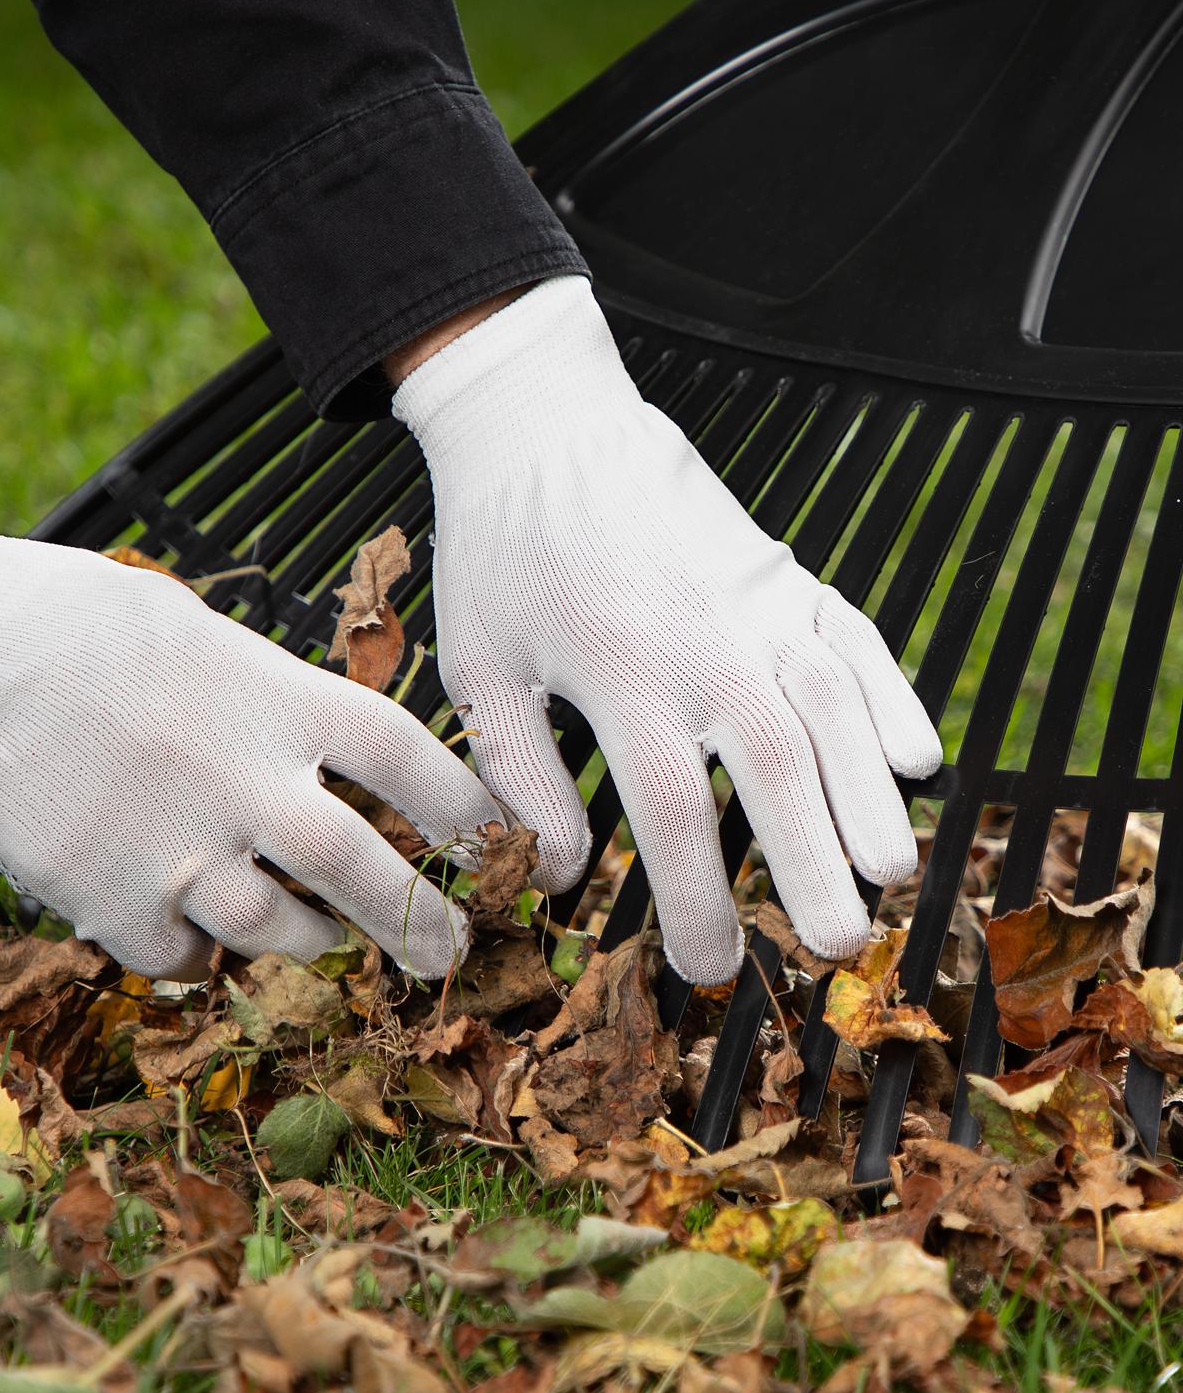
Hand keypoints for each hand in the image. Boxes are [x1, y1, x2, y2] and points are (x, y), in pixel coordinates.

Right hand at [0, 493, 500, 979]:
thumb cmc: (67, 616)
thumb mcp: (195, 629)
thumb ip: (260, 695)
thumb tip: (293, 740)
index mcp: (276, 699)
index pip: (411, 759)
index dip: (469, 807)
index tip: (494, 838)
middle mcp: (246, 784)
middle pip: (368, 872)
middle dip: (425, 923)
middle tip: (454, 952)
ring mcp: (181, 852)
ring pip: (282, 934)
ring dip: (311, 942)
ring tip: (321, 941)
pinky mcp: (111, 902)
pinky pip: (181, 958)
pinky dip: (194, 953)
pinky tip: (185, 928)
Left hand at [393, 277, 941, 985]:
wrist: (546, 427)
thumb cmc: (504, 552)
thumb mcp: (477, 665)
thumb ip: (517, 774)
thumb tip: (558, 872)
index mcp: (623, 676)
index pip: (675, 816)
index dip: (699, 902)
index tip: (709, 965)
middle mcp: (708, 644)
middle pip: (781, 773)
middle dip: (814, 866)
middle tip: (839, 947)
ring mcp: (760, 603)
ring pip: (838, 710)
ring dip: (870, 795)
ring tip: (891, 872)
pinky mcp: (785, 572)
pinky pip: (858, 637)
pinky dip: (893, 695)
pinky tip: (915, 757)